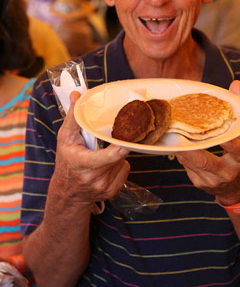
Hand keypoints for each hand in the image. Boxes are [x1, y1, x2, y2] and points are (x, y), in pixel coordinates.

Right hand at [52, 91, 129, 206]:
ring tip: (102, 156)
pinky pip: (125, 170)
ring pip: (123, 162)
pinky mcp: (112, 192)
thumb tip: (77, 94)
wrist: (68, 192)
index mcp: (81, 163)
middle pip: (118, 156)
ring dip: (117, 156)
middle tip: (108, 142)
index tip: (128, 140)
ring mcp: (104, 187)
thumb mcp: (65, 137)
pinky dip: (119, 165)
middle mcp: (94, 178)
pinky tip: (107, 166)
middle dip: (116, 146)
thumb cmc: (66, 161)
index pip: (106, 157)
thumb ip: (73, 116)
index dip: (120, 148)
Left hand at [175, 80, 239, 204]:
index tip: (216, 130)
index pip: (236, 149)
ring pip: (192, 165)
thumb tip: (235, 84)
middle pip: (206, 161)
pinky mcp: (201, 184)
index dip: (227, 141)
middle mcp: (228, 172)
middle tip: (177, 132)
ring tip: (171, 134)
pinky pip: (187, 168)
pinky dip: (181, 156)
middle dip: (190, 148)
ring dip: (181, 149)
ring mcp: (213, 181)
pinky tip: (175, 144)